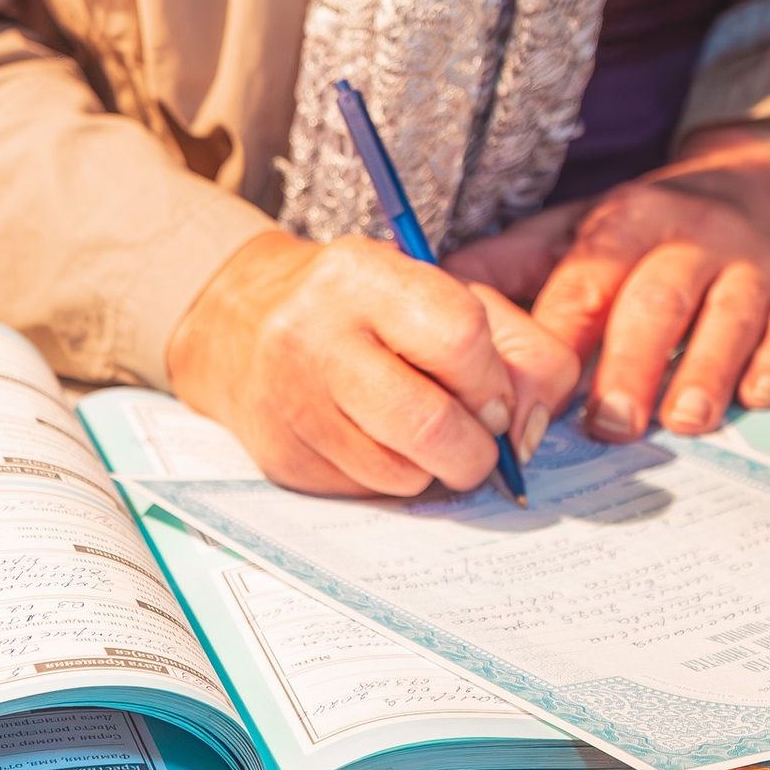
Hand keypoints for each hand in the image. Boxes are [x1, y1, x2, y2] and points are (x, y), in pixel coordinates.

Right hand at [165, 229, 578, 496]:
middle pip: (431, 424)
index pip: (459, 337)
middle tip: (475, 439)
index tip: (491, 393)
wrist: (241, 325)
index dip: (491, 380)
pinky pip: (367, 494)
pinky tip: (374, 442)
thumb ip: (518, 352)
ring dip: (433, 468)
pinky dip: (391, 479)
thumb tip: (528, 432)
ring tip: (418, 434)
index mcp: (363, 274)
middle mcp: (314, 334)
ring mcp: (290, 402)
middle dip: (476, 449)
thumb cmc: (369, 312)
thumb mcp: (446, 297)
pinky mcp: (281, 458)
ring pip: (402, 474)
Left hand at [451, 131, 769, 441]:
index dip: (559, 342)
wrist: (762, 186)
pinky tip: (754, 398)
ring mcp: (754, 264)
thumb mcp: (580, 229)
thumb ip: (514, 265)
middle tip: (610, 424)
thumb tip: (437, 289)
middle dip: (631, 365)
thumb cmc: (654, 229)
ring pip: (728, 317)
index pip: (587, 282)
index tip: (533, 400)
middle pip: (657, 301)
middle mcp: (692, 237)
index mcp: (626, 221)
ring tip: (682, 421)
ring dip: (704, 372)